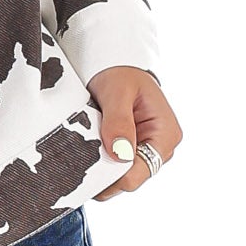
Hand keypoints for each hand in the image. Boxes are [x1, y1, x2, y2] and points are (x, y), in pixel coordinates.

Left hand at [89, 65, 182, 198]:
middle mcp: (161, 148)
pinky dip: (100, 160)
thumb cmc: (121, 73)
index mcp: (166, 135)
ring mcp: (148, 150)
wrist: (117, 65)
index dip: (110, 176)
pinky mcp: (134, 150)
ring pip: (120, 176)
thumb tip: (120, 154)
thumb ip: (118, 123)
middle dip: (104, 172)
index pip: (138, 174)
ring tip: (86, 145)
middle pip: (128, 179)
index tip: (87, 167)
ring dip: (101, 166)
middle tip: (79, 156)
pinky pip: (115, 166)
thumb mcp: (118, 92)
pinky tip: (90, 146)